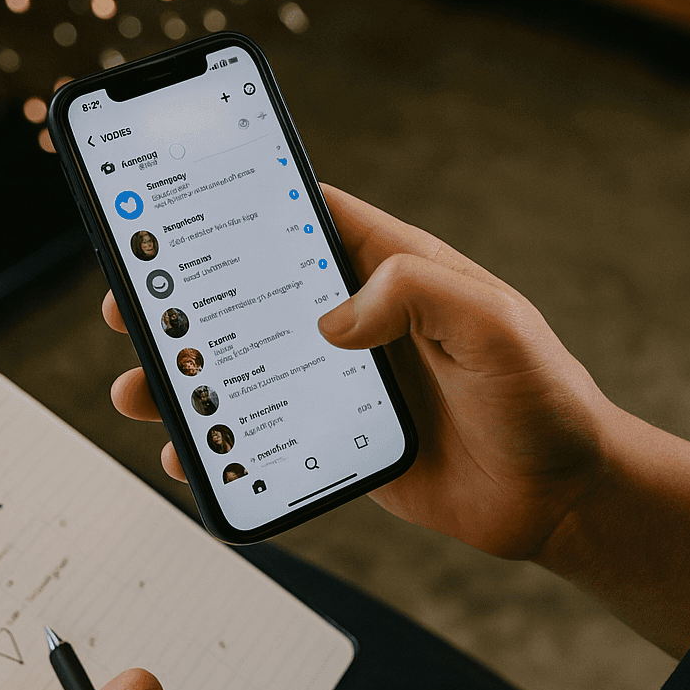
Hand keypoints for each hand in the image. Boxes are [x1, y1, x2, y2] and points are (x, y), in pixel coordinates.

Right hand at [105, 184, 610, 561]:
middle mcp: (360, 319)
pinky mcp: (341, 440)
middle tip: (128, 303)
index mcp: (394, 269)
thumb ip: (420, 294)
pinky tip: (191, 454)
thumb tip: (331, 319)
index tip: (174, 192)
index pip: (305, 214)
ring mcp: (344, 381)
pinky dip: (223, 442)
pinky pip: (267, 433)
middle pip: (253, 292)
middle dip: (184, 294)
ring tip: (139, 389)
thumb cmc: (544, 397)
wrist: (561, 497)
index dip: (241, 195)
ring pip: (247, 365)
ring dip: (189, 374)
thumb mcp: (495, 325)